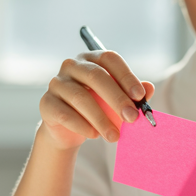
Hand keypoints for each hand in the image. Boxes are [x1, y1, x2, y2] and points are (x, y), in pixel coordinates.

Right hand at [39, 50, 154, 150]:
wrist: (69, 128)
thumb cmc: (98, 108)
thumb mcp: (118, 101)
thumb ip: (133, 95)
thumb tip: (149, 88)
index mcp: (92, 59)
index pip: (110, 59)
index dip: (126, 76)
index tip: (140, 96)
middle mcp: (72, 65)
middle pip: (96, 76)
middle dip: (117, 99)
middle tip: (132, 118)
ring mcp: (57, 82)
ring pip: (80, 97)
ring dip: (101, 118)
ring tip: (115, 136)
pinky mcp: (46, 102)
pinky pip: (65, 113)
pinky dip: (82, 126)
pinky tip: (94, 135)